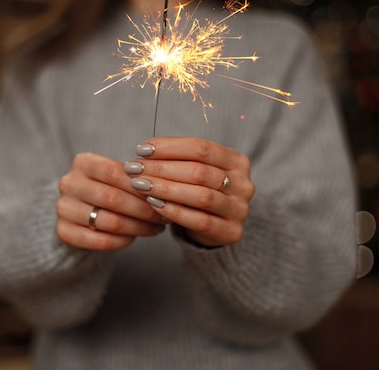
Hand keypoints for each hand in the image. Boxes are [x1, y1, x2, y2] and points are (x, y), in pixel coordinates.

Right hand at [56, 152, 165, 250]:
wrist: (78, 209)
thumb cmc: (105, 187)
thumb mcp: (115, 175)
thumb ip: (133, 178)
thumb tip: (162, 188)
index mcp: (82, 162)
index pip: (114, 172)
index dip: (140, 186)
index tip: (161, 195)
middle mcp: (69, 183)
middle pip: (112, 198)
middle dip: (143, 209)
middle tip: (162, 215)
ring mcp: (63, 208)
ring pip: (108, 221)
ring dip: (137, 227)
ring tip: (155, 228)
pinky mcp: (64, 231)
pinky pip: (100, 241)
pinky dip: (122, 240)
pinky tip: (135, 237)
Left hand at [125, 137, 255, 246]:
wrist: (216, 228)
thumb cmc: (199, 192)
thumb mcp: (194, 172)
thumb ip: (177, 160)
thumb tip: (144, 152)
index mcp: (237, 161)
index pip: (202, 148)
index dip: (169, 147)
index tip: (141, 149)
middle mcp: (244, 184)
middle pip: (199, 172)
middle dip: (162, 169)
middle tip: (134, 169)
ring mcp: (240, 210)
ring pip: (201, 196)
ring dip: (166, 189)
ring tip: (140, 185)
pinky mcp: (231, 232)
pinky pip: (200, 221)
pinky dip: (174, 212)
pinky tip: (153, 205)